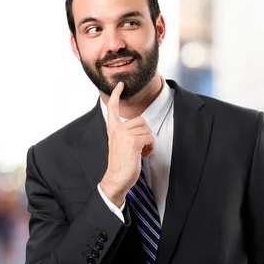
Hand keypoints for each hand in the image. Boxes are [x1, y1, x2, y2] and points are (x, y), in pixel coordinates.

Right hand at [100, 82, 154, 205]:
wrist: (116, 179)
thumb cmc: (121, 163)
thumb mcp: (120, 144)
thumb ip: (127, 133)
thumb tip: (141, 128)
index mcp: (113, 129)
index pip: (113, 108)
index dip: (117, 95)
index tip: (120, 84)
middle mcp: (117, 129)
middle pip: (141, 120)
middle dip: (145, 133)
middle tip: (139, 147)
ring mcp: (125, 135)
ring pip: (147, 129)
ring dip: (148, 142)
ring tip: (140, 152)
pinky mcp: (133, 142)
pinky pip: (150, 138)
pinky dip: (151, 148)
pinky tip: (143, 155)